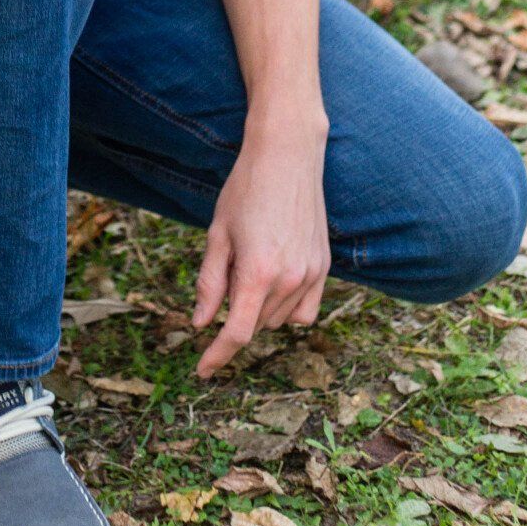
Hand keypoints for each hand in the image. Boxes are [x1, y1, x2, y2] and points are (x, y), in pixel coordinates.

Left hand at [191, 127, 331, 377]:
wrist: (287, 155)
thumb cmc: (245, 189)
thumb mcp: (217, 234)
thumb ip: (209, 283)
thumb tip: (201, 324)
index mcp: (258, 272)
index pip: (237, 333)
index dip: (217, 356)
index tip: (203, 371)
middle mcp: (289, 279)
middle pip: (256, 323)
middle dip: (236, 309)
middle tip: (229, 265)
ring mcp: (312, 274)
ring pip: (279, 319)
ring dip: (260, 307)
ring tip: (252, 259)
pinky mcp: (324, 267)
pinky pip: (304, 310)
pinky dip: (286, 306)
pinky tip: (275, 278)